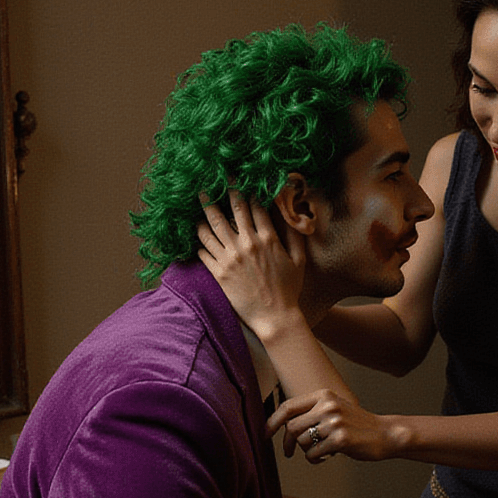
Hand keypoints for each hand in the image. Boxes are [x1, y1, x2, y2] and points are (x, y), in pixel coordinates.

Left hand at [195, 190, 305, 336]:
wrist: (275, 318)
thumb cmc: (289, 290)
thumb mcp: (299, 260)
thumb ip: (294, 236)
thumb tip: (292, 216)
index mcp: (267, 238)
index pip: (254, 205)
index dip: (246, 189)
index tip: (239, 179)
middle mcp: (247, 244)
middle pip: (231, 209)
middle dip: (222, 191)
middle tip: (212, 181)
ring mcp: (230, 258)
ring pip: (211, 227)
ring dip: (204, 211)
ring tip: (198, 201)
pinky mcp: (219, 273)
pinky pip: (203, 251)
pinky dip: (199, 240)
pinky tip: (197, 233)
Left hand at [272, 389, 404, 464]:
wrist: (386, 434)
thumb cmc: (357, 425)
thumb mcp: (334, 409)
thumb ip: (312, 412)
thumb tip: (282, 426)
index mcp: (324, 395)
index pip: (288, 406)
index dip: (272, 421)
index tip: (265, 434)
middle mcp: (328, 406)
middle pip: (291, 427)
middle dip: (288, 443)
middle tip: (289, 452)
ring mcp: (334, 422)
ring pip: (301, 442)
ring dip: (306, 451)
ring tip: (319, 451)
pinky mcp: (340, 439)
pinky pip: (313, 454)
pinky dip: (315, 459)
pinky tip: (327, 457)